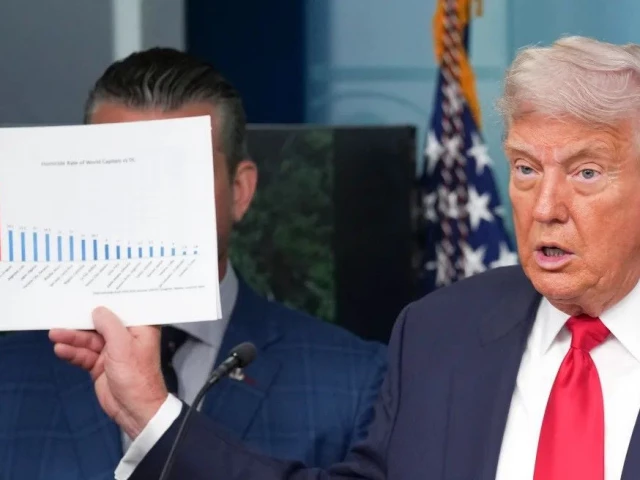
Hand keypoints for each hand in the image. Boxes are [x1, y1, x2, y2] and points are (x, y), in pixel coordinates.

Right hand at [49, 307, 167, 438]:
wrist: (134, 409)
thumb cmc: (137, 376)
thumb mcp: (123, 345)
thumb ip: (109, 325)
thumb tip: (98, 310)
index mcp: (141, 328)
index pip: (123, 308)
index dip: (108, 300)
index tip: (91, 290)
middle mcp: (127, 337)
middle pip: (101, 324)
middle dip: (82, 320)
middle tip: (64, 312)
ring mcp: (113, 351)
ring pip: (89, 340)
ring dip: (72, 337)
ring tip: (55, 333)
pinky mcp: (101, 365)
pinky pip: (84, 355)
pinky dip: (72, 352)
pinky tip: (60, 349)